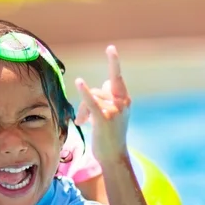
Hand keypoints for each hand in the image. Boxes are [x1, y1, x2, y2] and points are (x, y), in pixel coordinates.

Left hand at [74, 45, 130, 161]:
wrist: (113, 156)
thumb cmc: (110, 134)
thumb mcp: (113, 113)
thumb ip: (109, 97)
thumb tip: (102, 85)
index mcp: (125, 99)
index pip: (116, 77)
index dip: (113, 62)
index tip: (110, 48)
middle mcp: (122, 102)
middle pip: (97, 90)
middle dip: (86, 101)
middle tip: (83, 118)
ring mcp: (114, 110)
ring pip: (91, 98)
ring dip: (83, 111)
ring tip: (83, 123)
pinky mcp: (104, 119)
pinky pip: (92, 102)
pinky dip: (85, 92)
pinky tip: (79, 82)